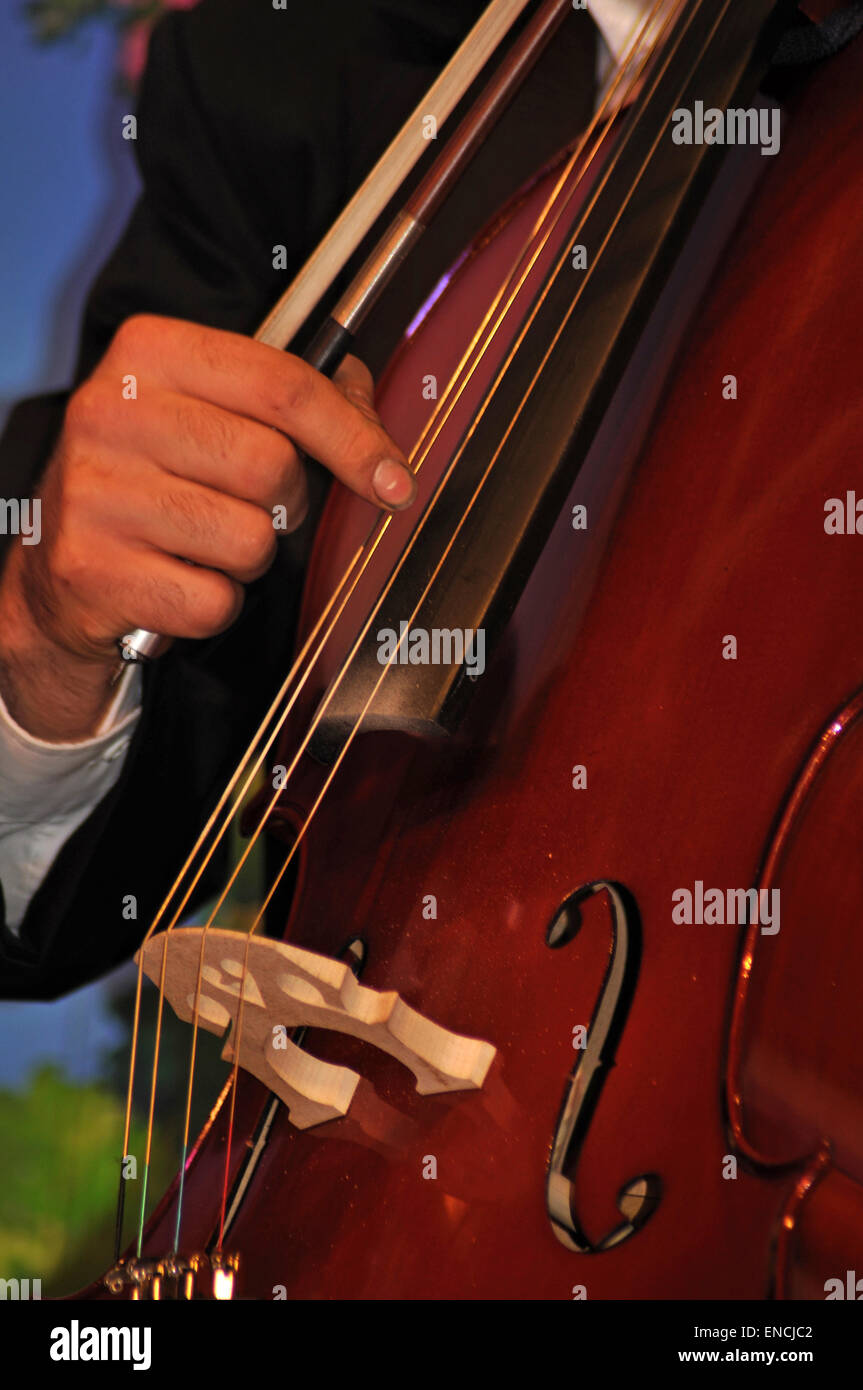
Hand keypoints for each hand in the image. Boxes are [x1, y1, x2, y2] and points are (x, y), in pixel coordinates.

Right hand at [0, 315, 414, 739]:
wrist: (61, 562)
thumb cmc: (156, 478)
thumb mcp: (211, 411)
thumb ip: (297, 402)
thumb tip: (379, 438)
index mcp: (149, 351)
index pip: (283, 386)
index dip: (354, 438)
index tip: (395, 480)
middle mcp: (111, 410)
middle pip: (271, 466)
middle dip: (287, 503)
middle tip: (256, 507)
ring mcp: (95, 491)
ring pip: (249, 541)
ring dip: (248, 557)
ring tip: (204, 543)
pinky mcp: (91, 567)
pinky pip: (214, 601)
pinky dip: (214, 604)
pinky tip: (178, 579)